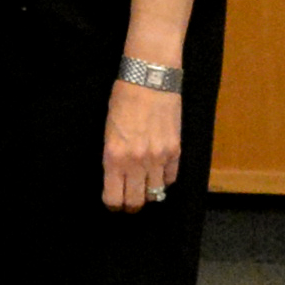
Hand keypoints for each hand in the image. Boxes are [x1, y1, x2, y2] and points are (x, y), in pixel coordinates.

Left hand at [101, 70, 183, 212]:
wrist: (149, 79)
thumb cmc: (123, 100)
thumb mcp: (108, 131)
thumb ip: (114, 157)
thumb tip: (119, 177)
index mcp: (114, 158)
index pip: (113, 198)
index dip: (113, 204)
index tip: (114, 202)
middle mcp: (136, 162)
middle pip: (136, 201)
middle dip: (132, 205)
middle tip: (131, 201)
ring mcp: (158, 158)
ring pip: (156, 193)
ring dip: (150, 192)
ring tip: (146, 186)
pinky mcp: (175, 151)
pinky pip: (171, 178)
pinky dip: (165, 178)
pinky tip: (160, 171)